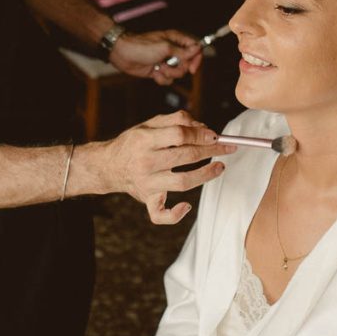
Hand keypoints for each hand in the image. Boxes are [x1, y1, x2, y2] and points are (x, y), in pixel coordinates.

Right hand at [81, 111, 236, 223]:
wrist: (109, 166)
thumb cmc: (133, 143)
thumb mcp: (149, 124)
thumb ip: (176, 121)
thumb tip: (202, 128)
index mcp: (144, 141)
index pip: (179, 135)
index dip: (200, 134)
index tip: (215, 135)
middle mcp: (145, 163)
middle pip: (185, 156)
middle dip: (211, 151)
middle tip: (227, 148)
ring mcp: (147, 183)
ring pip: (182, 182)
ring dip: (205, 175)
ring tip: (220, 167)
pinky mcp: (147, 200)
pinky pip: (160, 214)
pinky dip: (174, 214)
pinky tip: (186, 206)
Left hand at [109, 30, 202, 84]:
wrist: (123, 55)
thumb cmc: (142, 47)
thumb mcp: (165, 48)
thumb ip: (183, 51)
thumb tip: (198, 49)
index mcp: (176, 40)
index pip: (195, 48)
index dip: (196, 59)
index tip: (192, 69)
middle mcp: (173, 50)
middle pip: (187, 64)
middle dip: (178, 69)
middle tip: (166, 65)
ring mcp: (166, 61)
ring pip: (178, 73)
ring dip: (168, 73)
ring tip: (157, 68)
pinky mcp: (159, 70)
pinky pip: (168, 79)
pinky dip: (161, 78)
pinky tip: (153, 72)